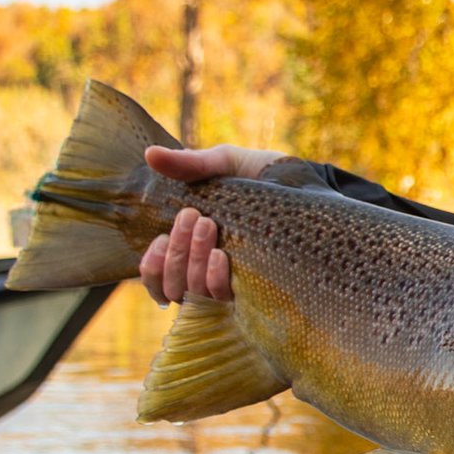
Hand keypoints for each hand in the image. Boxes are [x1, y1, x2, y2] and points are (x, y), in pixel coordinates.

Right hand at [137, 145, 285, 305]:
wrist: (303, 185)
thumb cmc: (261, 176)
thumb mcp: (224, 165)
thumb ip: (189, 165)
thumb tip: (150, 155)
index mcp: (191, 249)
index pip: (158, 278)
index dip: (152, 268)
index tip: (160, 239)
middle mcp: (207, 273)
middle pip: (174, 286)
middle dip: (177, 251)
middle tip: (193, 215)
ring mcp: (231, 284)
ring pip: (194, 292)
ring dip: (192, 261)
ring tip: (208, 226)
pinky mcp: (255, 291)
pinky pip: (222, 298)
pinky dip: (215, 278)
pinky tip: (220, 255)